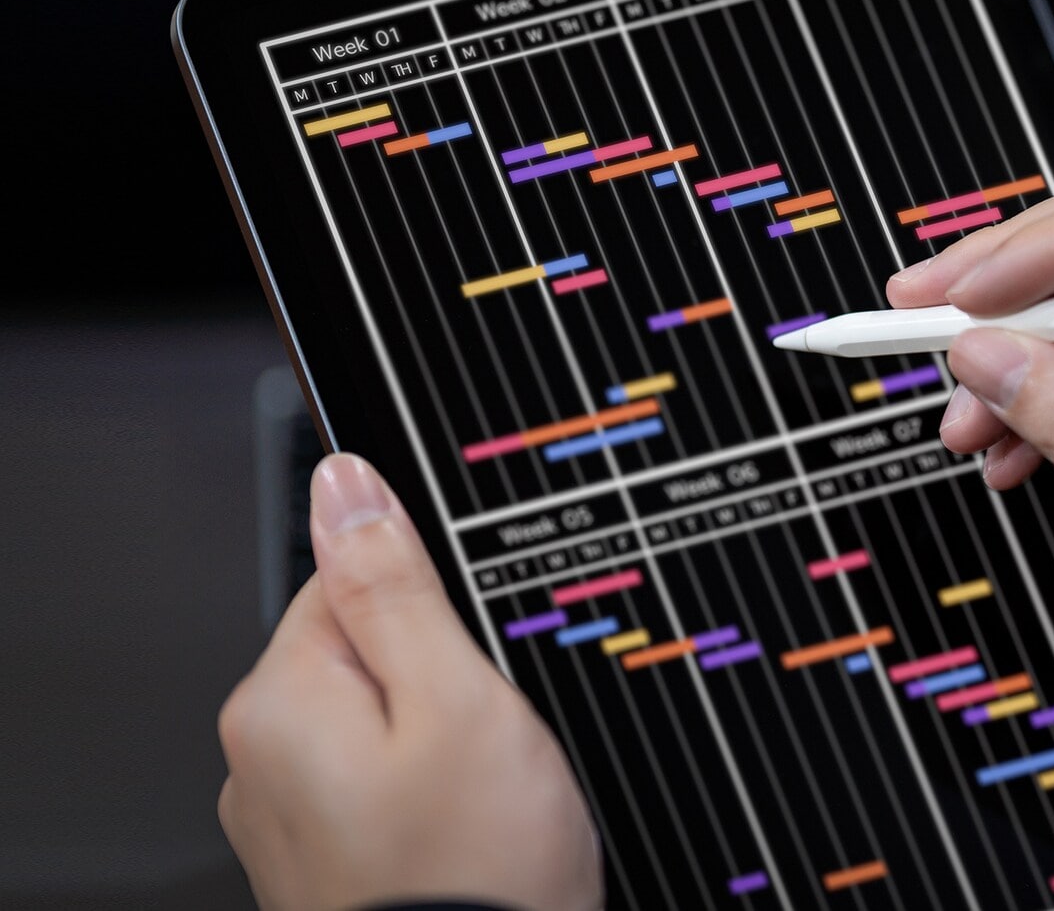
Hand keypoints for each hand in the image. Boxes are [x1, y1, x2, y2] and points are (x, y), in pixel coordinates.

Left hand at [218, 453, 601, 910]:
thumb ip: (396, 585)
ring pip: (383, 718)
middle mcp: (258, 758)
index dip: (439, 600)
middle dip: (445, 671)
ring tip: (493, 788)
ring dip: (444, 734)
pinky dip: (433, 790)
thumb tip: (346, 483)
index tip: (482, 649)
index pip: (351, 574)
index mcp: (279, 701)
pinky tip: (475, 824)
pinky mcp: (325, 859)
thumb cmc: (475, 868)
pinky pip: (381, 782)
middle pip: (368, 648)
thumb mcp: (458, 697)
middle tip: (496, 728)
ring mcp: (287, 818)